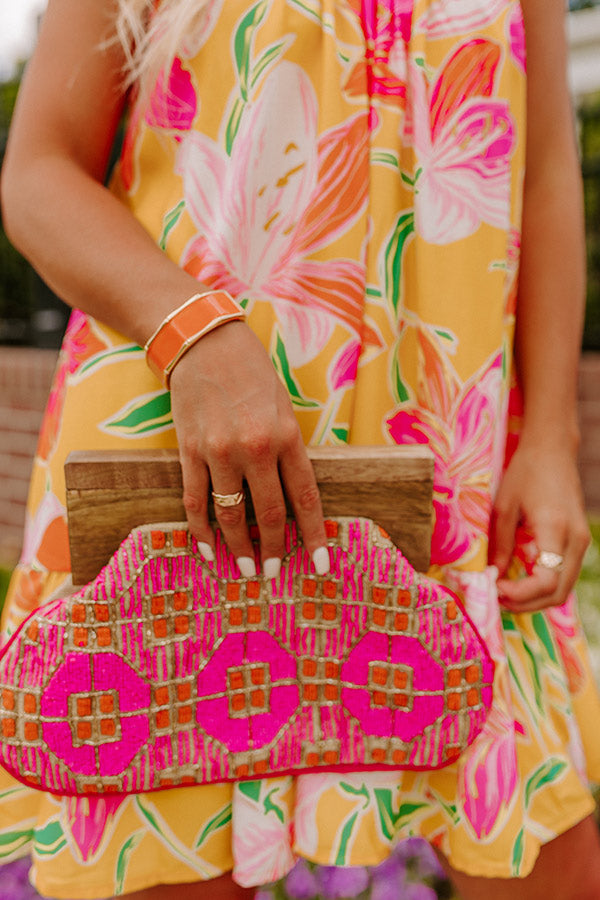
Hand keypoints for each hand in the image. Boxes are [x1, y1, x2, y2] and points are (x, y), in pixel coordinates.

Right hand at [169, 321, 328, 578]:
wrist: (203, 342)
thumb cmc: (251, 373)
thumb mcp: (283, 408)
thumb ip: (288, 450)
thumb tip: (290, 496)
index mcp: (287, 437)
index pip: (305, 498)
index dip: (313, 536)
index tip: (318, 565)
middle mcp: (256, 448)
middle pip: (268, 514)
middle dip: (273, 549)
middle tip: (272, 572)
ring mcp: (219, 452)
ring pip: (230, 515)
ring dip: (237, 547)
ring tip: (243, 568)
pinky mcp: (189, 451)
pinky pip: (195, 501)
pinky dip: (200, 530)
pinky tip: (206, 549)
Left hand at [488, 441, 589, 611]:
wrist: (552, 450)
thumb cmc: (525, 472)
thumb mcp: (504, 505)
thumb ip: (500, 543)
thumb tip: (492, 575)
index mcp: (555, 529)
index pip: (546, 580)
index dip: (521, 594)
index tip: (495, 588)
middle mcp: (575, 539)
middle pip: (558, 593)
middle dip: (526, 603)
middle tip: (496, 597)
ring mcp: (581, 541)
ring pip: (564, 588)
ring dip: (535, 598)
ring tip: (505, 592)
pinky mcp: (578, 540)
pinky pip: (565, 575)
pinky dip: (544, 586)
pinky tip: (520, 581)